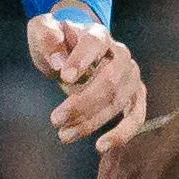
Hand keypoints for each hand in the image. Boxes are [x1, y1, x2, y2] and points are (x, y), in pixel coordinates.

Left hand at [26, 9, 146, 145]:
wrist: (73, 52)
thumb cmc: (57, 44)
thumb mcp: (42, 31)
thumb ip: (45, 35)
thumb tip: (58, 61)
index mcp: (97, 34)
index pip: (94, 44)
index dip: (80, 60)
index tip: (63, 77)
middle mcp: (120, 53)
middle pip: (109, 79)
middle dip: (82, 103)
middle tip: (55, 119)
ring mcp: (131, 75)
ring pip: (119, 101)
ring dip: (92, 122)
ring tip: (64, 135)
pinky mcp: (135, 95)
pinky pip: (136, 116)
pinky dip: (122, 133)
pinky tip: (101, 146)